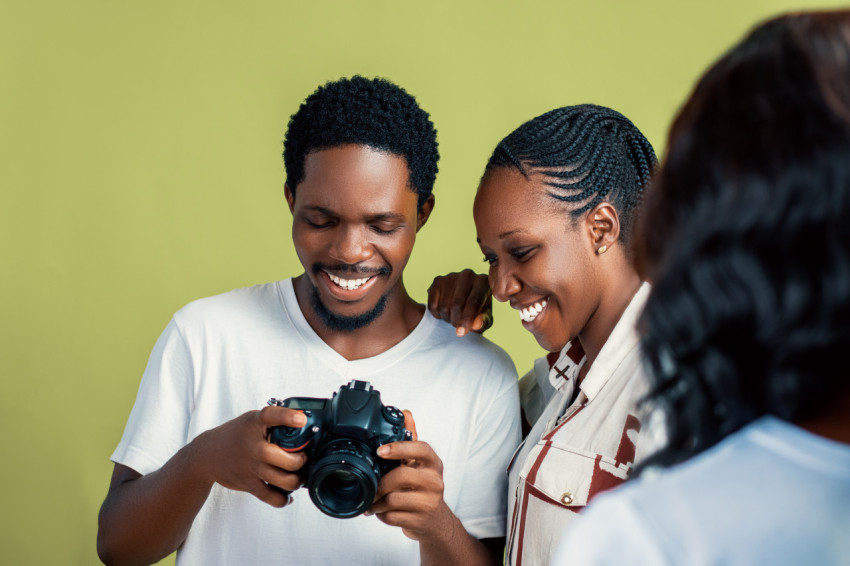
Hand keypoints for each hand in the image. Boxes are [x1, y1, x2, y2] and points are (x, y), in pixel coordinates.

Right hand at [194, 405, 309, 506]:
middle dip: (302, 461)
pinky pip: (273, 498)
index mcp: (255, 424)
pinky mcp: (249, 484)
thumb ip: (273, 422)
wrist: (207, 455)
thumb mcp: (252, 420)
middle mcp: (255, 446)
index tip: (302, 420)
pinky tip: (287, 494)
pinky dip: (284, 499)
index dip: (288, 417)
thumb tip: (303, 423)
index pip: (271, 416)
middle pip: (288, 460)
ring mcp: (252, 467)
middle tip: (303, 458)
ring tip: (299, 476)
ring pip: (285, 481)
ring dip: (297, 481)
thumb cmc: (236, 435)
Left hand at [368, 411, 454, 540]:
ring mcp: (429, 501)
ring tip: (372, 501)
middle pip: (402, 476)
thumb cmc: (422, 487)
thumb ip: (411, 439)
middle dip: (380, 483)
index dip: (399, 448)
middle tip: (369, 485)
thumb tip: (406, 413)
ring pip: (393, 499)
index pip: (421, 449)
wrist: (434, 520)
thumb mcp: (419, 463)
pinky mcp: (420, 520)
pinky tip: (381, 512)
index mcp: (433, 462)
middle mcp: (434, 480)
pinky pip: (391, 516)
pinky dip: (381, 515)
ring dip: (376, 502)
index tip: (380, 451)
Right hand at [427, 269, 492, 336]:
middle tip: (458, 326)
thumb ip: (483, 322)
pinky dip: (436, 314)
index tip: (461, 333)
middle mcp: (468, 275)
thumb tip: (475, 325)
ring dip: (447, 318)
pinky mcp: (438, 280)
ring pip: (443, 306)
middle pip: (457, 304)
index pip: (474, 301)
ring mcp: (451, 276)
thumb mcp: (485, 319)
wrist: (464, 302)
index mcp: (483, 282)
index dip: (467, 319)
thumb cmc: (478, 311)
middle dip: (456, 321)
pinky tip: (444, 312)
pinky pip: (432, 304)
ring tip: (453, 317)